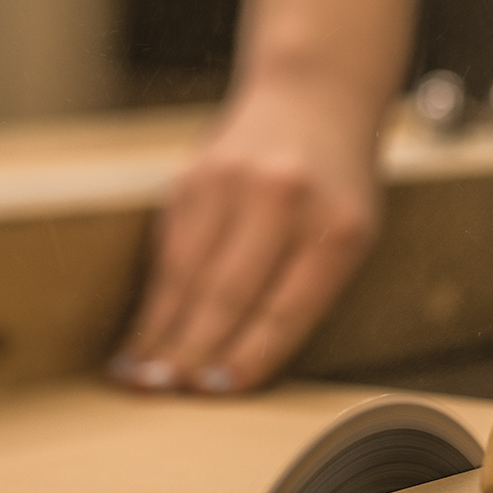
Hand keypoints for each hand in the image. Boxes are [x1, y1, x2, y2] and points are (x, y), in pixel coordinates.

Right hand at [111, 87, 378, 392]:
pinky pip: (170, 252)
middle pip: (231, 295)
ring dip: (162, 333)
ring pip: (189, 276)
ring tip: (142, 379)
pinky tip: (140, 336)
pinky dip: (154, 300)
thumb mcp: (352, 234)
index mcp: (337, 227)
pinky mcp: (193, 179)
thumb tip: (244, 363)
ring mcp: (233, 186)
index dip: (249, 355)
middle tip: (170, 394)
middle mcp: (283, 202)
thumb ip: (310, 291)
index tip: (220, 391)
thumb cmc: (338, 186)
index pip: (287, 309)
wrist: (313, 98)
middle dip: (196, 352)